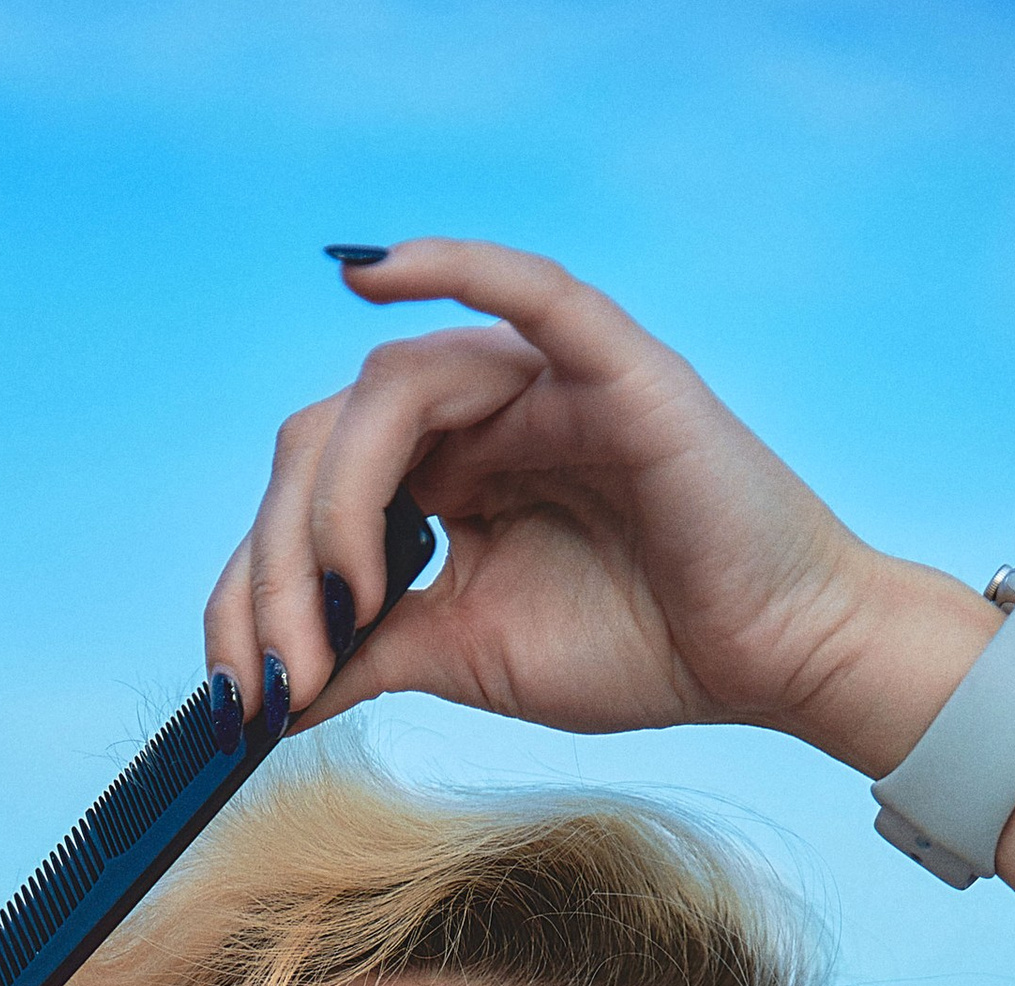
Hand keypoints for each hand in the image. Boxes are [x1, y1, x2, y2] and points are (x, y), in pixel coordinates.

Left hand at [206, 239, 988, 772]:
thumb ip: (372, 651)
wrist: (769, 661)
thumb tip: (266, 694)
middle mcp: (479, 416)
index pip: (310, 494)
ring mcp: (540, 383)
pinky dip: (447, 262)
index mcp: (445, 478)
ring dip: (334, 500)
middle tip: (283, 666)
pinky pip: (525, 289)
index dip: (258, 585)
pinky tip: (369, 274)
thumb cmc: (641, 648)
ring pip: (389, 391)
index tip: (245, 691)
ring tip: (339, 599)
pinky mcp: (609, 368)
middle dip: (280, 560)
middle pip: (325, 443)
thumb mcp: (468, 657)